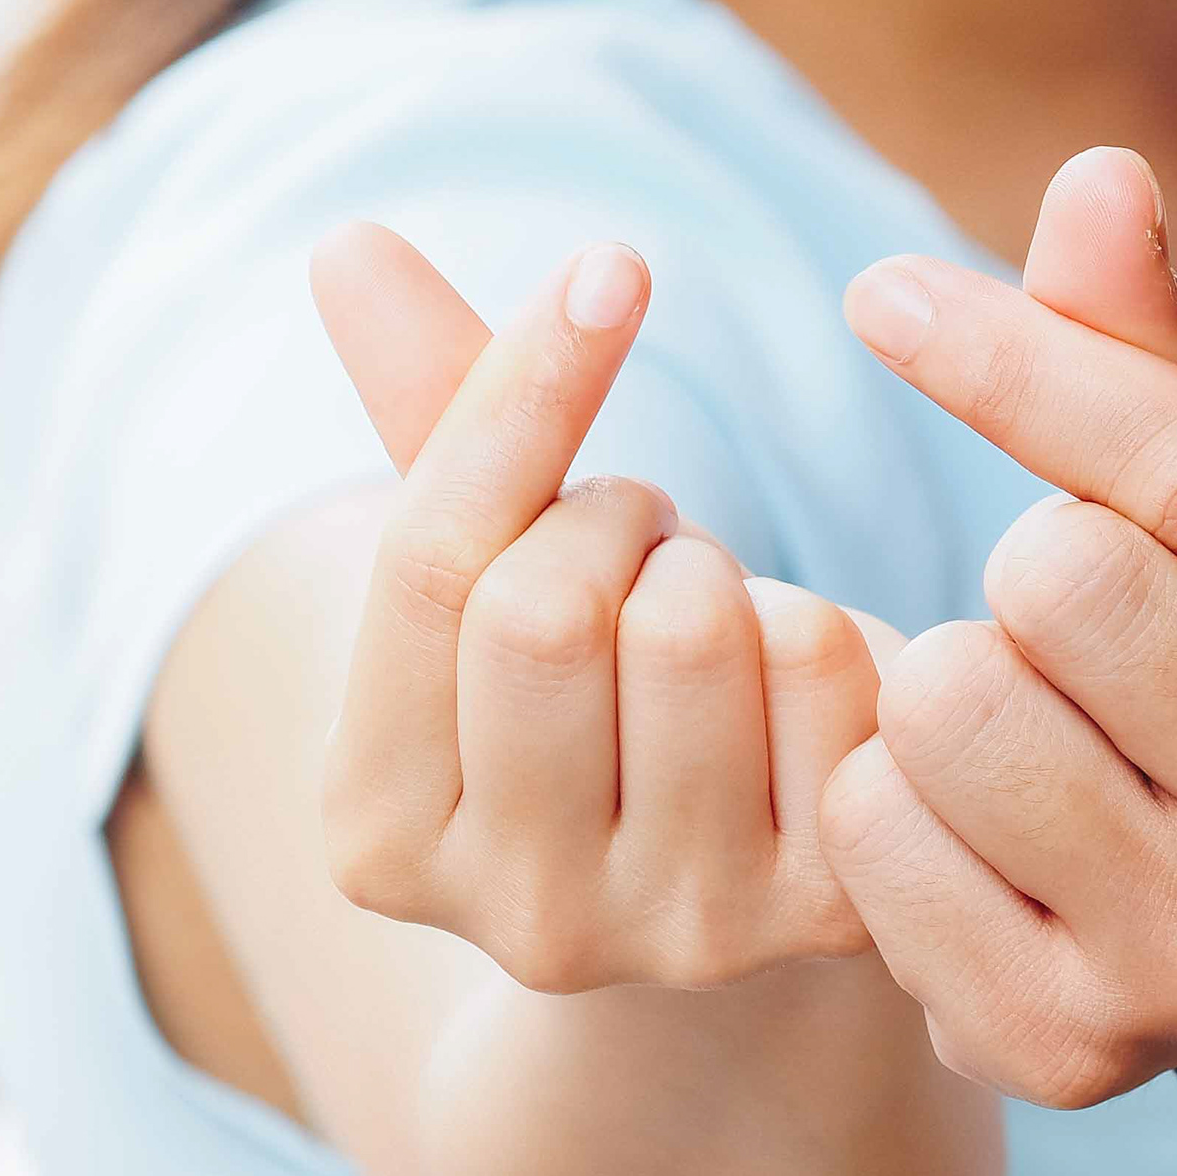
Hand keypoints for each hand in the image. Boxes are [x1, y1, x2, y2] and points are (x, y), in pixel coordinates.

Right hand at [311, 226, 903, 994]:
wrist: (782, 871)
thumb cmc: (619, 691)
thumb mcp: (511, 572)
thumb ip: (437, 420)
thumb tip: (347, 242)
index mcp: (376, 830)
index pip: (425, 567)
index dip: (524, 396)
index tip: (610, 268)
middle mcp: (511, 915)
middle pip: (541, 609)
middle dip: (617, 514)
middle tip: (651, 537)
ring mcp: (669, 933)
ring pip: (688, 630)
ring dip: (723, 569)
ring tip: (720, 617)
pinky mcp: (819, 918)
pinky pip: (824, 672)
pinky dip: (828, 627)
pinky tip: (812, 688)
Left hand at [826, 149, 1176, 1109]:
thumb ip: (1170, 354)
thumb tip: (1094, 177)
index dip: (1018, 357)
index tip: (882, 292)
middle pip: (1063, 583)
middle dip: (1030, 557)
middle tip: (1071, 608)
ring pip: (948, 706)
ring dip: (949, 676)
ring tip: (1034, 716)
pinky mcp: (1071, 1053)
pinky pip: (872, 837)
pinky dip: (891, 797)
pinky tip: (983, 821)